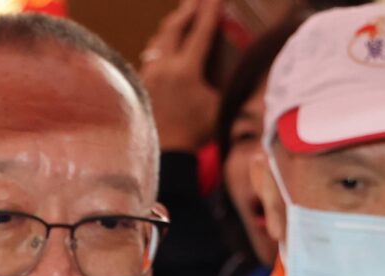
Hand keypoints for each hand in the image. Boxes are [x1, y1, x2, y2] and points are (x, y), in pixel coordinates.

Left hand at [139, 0, 223, 151]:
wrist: (166, 153)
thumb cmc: (196, 133)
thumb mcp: (219, 106)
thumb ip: (226, 84)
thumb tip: (242, 69)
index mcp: (186, 69)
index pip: (200, 32)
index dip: (210, 11)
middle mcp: (164, 66)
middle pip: (173, 28)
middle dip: (187, 10)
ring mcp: (149, 74)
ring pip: (158, 40)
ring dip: (171, 26)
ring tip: (180, 18)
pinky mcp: (141, 83)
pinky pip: (150, 56)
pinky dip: (160, 45)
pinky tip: (163, 46)